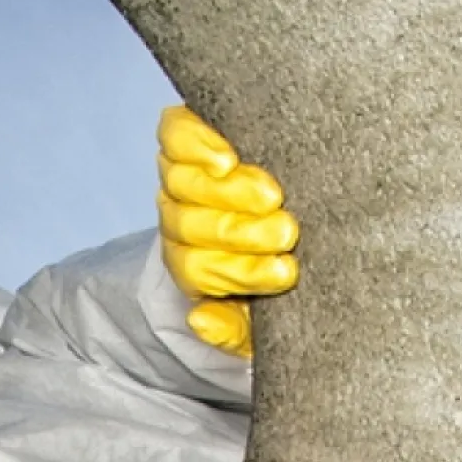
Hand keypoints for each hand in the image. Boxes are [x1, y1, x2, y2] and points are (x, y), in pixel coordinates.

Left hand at [157, 105, 299, 357]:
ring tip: (270, 197)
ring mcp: (180, 175)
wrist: (281, 210)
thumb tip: (200, 319)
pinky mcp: (186, 134)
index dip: (238, 273)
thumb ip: (235, 328)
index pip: (197, 270)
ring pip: (184, 185)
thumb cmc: (279, 259)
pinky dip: (196, 146)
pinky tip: (225, 159)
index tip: (284, 273)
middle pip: (189, 227)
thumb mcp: (260, 310)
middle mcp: (179, 219)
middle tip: (285, 233)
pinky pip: (176, 135)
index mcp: (192, 261)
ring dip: (228, 194)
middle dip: (237, 234)